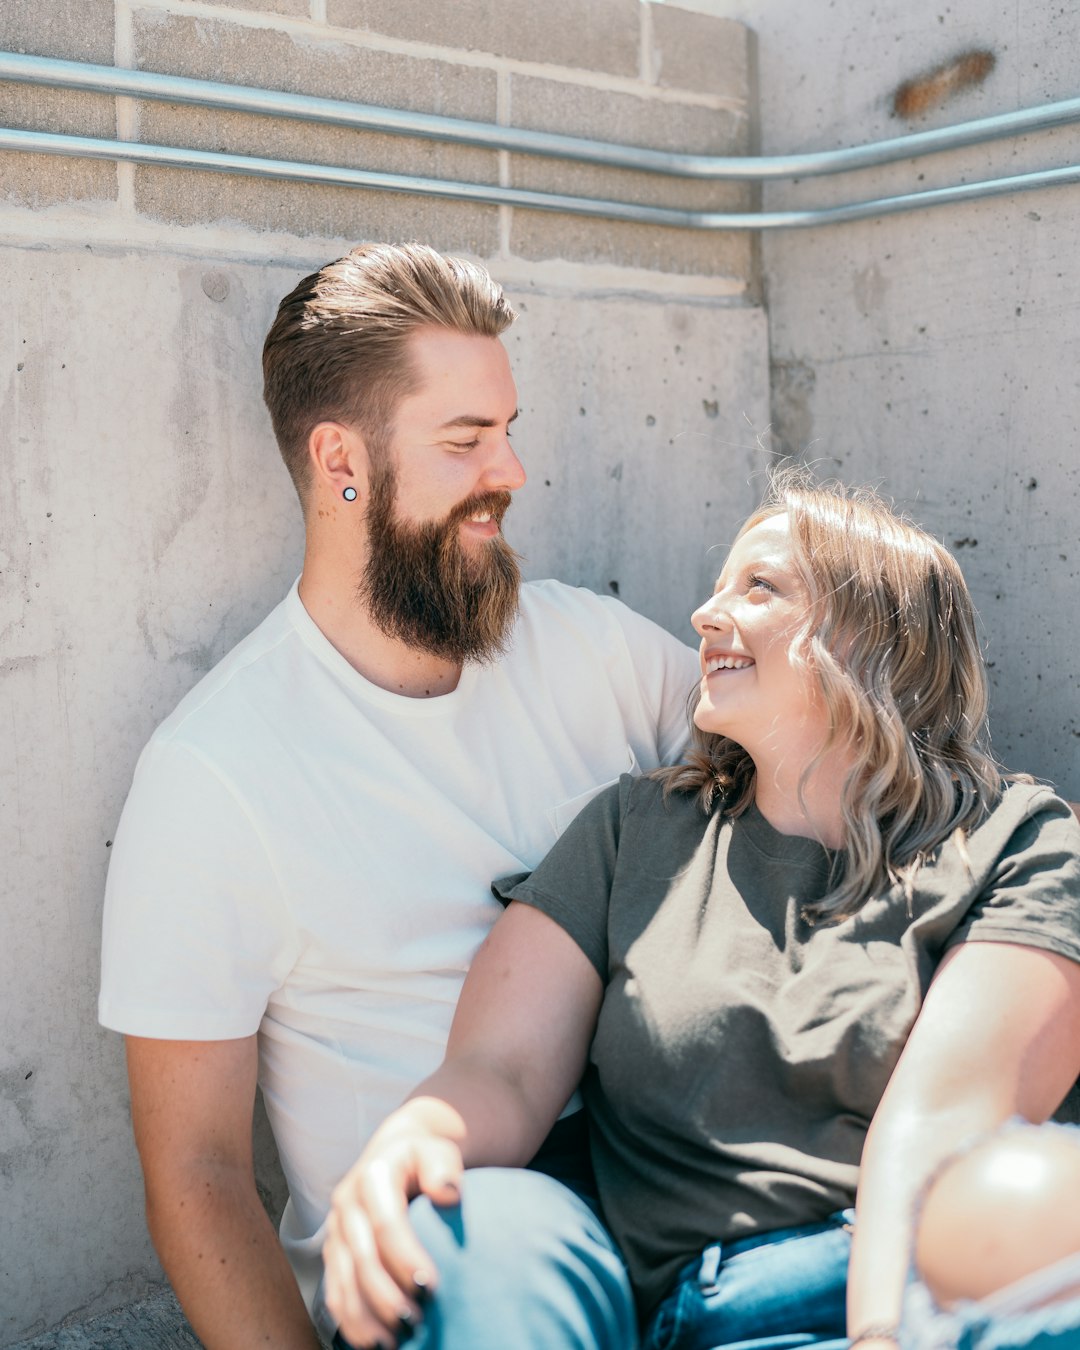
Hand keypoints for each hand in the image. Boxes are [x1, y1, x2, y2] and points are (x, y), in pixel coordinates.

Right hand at [323, 1110, 464, 1347]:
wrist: (397, 1154)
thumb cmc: (427, 1158)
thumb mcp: (439, 1151)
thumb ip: (444, 1167)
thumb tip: (448, 1193)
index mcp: (372, 1176)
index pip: (386, 1223)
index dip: (405, 1257)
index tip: (431, 1287)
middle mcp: (346, 1204)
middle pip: (362, 1259)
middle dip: (387, 1296)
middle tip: (417, 1322)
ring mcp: (336, 1231)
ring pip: (342, 1282)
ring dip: (366, 1318)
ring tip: (395, 1343)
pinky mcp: (333, 1254)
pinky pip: (334, 1293)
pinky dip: (351, 1322)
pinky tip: (374, 1343)